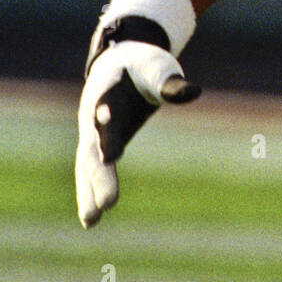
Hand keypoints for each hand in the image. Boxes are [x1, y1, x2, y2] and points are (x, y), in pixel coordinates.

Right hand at [75, 39, 199, 227]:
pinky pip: (89, 171)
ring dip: (89, 191)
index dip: (110, 134)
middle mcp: (93, 116)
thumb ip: (171, 83)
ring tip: (91, 220)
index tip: (112, 155)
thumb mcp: (157, 68)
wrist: (117, 61)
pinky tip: (90, 220)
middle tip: (107, 203)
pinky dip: (88, 192)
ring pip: (87, 165)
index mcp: (108, 93)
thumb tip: (194, 91)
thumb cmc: (143, 65)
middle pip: (95, 149)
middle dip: (101, 176)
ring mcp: (91, 132)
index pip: (109, 115)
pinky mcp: (95, 145)